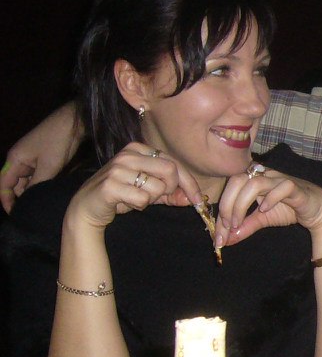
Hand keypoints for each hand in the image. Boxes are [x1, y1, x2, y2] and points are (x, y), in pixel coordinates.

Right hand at [1, 102, 82, 212]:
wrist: (75, 121)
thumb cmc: (59, 140)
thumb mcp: (49, 166)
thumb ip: (37, 184)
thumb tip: (31, 201)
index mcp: (15, 160)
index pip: (4, 185)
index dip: (7, 201)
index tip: (16, 215)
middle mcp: (20, 159)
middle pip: (15, 184)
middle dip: (22, 198)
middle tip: (34, 214)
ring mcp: (32, 157)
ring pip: (28, 180)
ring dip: (34, 191)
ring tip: (43, 206)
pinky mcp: (44, 157)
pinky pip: (38, 174)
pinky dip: (42, 183)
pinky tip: (51, 193)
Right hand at [64, 143, 204, 230]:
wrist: (87, 207)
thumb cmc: (121, 196)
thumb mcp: (149, 191)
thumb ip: (171, 193)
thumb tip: (194, 198)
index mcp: (138, 149)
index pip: (174, 164)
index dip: (189, 183)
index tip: (199, 199)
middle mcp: (128, 154)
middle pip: (170, 171)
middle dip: (169, 190)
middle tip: (156, 197)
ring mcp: (118, 168)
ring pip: (157, 187)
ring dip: (151, 200)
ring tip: (134, 198)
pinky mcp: (110, 185)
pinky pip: (142, 199)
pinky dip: (139, 206)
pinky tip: (125, 202)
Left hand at [215, 162, 321, 247]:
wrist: (317, 210)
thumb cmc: (290, 209)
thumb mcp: (262, 219)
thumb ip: (244, 226)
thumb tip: (225, 240)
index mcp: (254, 179)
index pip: (231, 187)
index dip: (222, 209)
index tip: (219, 233)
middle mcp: (265, 175)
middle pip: (237, 179)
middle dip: (227, 204)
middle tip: (228, 226)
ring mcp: (280, 179)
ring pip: (255, 182)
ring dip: (241, 204)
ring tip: (239, 223)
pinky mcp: (296, 187)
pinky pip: (281, 187)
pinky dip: (270, 199)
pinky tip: (265, 210)